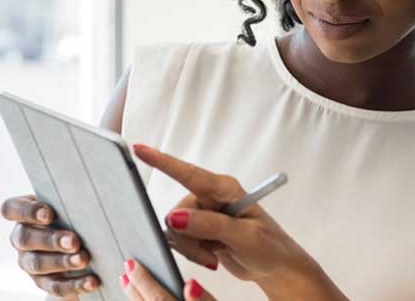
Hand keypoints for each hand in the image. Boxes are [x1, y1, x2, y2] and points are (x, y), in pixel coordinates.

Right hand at [1, 195, 99, 298]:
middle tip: (74, 241)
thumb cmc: (72, 214)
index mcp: (23, 215)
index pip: (11, 209)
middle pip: (26, 239)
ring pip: (39, 264)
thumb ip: (71, 203)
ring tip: (83, 260)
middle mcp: (21, 239)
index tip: (48, 214)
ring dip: (62, 262)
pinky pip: (55, 286)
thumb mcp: (68, 206)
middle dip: (51, 240)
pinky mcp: (43, 282)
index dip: (28, 212)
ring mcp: (29, 262)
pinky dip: (75, 285)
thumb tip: (88, 204)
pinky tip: (91, 281)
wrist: (79, 243)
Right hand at [133, 145, 347, 300]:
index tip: (139, 148)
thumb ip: (210, 225)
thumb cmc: (270, 247)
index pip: (188, 173)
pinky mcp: (200, 229)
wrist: (275, 267)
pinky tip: (211, 255)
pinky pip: (179, 240)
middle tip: (211, 250)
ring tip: (214, 253)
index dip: (162, 161)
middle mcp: (211, 197)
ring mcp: (204, 213)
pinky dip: (191, 252)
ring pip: (174, 229)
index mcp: (224, 189)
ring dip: (191, 247)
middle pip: (176, 212)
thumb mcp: (244, 236)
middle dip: (188, 236)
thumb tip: (174, 217)